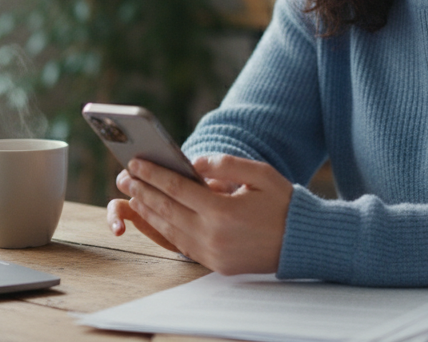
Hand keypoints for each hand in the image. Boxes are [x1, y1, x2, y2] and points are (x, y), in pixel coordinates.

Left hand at [107, 155, 292, 274]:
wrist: (302, 243)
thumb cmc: (283, 204)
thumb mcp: (259, 174)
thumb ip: (225, 165)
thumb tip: (194, 163)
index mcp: (222, 211)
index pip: (177, 188)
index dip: (153, 174)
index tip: (136, 162)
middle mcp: (212, 235)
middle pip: (166, 209)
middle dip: (143, 190)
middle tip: (125, 176)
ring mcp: (212, 253)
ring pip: (169, 230)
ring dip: (149, 211)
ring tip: (135, 195)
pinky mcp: (215, 264)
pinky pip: (182, 245)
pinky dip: (165, 230)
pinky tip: (157, 218)